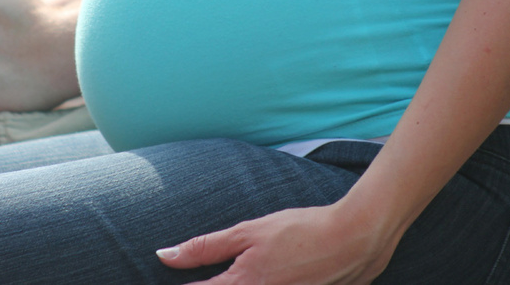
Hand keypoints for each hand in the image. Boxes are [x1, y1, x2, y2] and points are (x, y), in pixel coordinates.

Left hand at [158, 203, 399, 283]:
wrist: (355, 239)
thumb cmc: (300, 230)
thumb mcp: (248, 233)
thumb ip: (204, 248)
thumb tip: (164, 255)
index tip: (155, 280)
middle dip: (208, 284)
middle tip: (209, 273)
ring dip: (230, 283)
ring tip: (243, 269)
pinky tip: (271, 272)